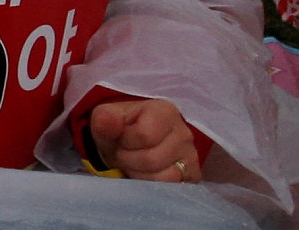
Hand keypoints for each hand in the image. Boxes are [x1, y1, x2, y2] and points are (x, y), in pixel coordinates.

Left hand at [86, 96, 201, 181]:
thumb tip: (106, 120)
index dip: (125, 142)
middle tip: (122, 154)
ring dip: (139, 174)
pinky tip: (145, 173)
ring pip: (165, 177)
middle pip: (152, 159)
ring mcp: (191, 156)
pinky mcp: (193, 175)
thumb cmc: (119, 129)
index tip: (120, 139)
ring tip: (132, 163)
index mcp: (165, 111)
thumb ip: (105, 119)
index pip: (144, 134)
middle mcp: (184, 133)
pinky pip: (173, 187)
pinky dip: (152, 184)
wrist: (130, 144)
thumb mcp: (106, 120)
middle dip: (129, 160)